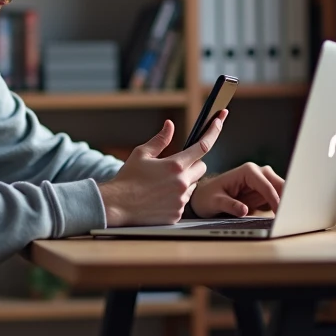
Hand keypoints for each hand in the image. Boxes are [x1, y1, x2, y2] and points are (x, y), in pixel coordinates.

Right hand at [98, 110, 226, 226]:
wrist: (116, 205)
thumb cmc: (127, 179)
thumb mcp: (141, 154)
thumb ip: (160, 140)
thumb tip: (170, 125)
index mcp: (174, 165)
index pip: (203, 146)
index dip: (213, 131)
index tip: (220, 120)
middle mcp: (181, 183)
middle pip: (202, 168)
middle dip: (193, 164)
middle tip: (175, 166)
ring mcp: (180, 200)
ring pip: (193, 186)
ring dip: (184, 182)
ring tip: (161, 185)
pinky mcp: (177, 214)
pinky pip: (183, 202)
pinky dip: (175, 198)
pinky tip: (159, 198)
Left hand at [188, 163, 284, 217]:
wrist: (205, 198)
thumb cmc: (208, 197)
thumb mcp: (215, 202)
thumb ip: (229, 205)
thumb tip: (244, 210)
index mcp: (247, 171)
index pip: (266, 185)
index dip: (275, 199)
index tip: (280, 212)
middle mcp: (258, 173)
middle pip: (280, 185)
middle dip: (287, 198)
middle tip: (291, 215)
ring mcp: (263, 181)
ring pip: (282, 191)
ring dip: (287, 203)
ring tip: (290, 218)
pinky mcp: (265, 191)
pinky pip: (278, 198)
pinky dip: (282, 206)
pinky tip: (284, 216)